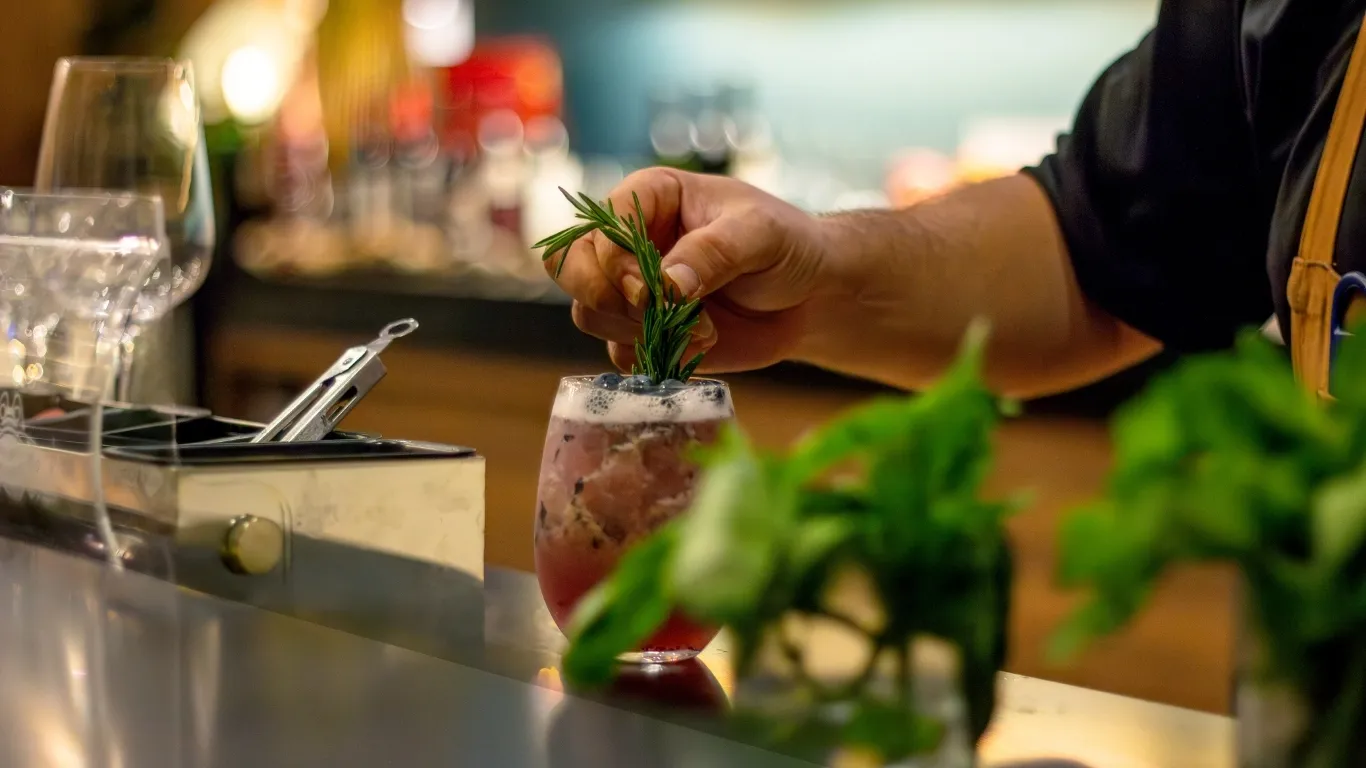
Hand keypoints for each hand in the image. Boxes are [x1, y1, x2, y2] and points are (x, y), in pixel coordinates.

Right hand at [545, 168, 833, 372]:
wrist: (810, 297)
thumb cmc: (787, 246)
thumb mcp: (760, 234)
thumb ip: (712, 252)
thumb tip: (666, 286)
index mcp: (648, 198)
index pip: (598, 226)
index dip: (614, 262)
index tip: (653, 292)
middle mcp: (628, 242)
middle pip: (570, 268)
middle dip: (606, 298)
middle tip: (656, 314)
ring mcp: (631, 290)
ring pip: (589, 313)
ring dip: (637, 331)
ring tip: (701, 330)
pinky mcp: (644, 332)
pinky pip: (618, 352)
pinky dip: (650, 357)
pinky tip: (696, 348)